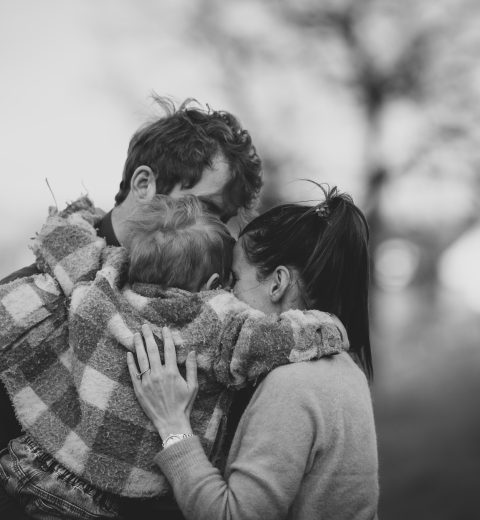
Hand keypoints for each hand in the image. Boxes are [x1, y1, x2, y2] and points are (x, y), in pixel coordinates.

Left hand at [127, 324, 197, 439]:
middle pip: (152, 350)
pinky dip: (130, 362)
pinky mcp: (139, 389)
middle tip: (145, 326)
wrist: (171, 422)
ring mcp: (147, 382)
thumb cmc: (184, 404)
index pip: (169, 349)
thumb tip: (193, 351)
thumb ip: (192, 368)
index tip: (164, 328)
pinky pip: (133, 373)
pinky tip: (129, 353)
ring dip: (138, 345)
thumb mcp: (193, 386)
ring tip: (136, 335)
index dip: (167, 337)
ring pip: (141, 359)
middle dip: (149, 336)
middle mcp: (158, 374)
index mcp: (172, 372)